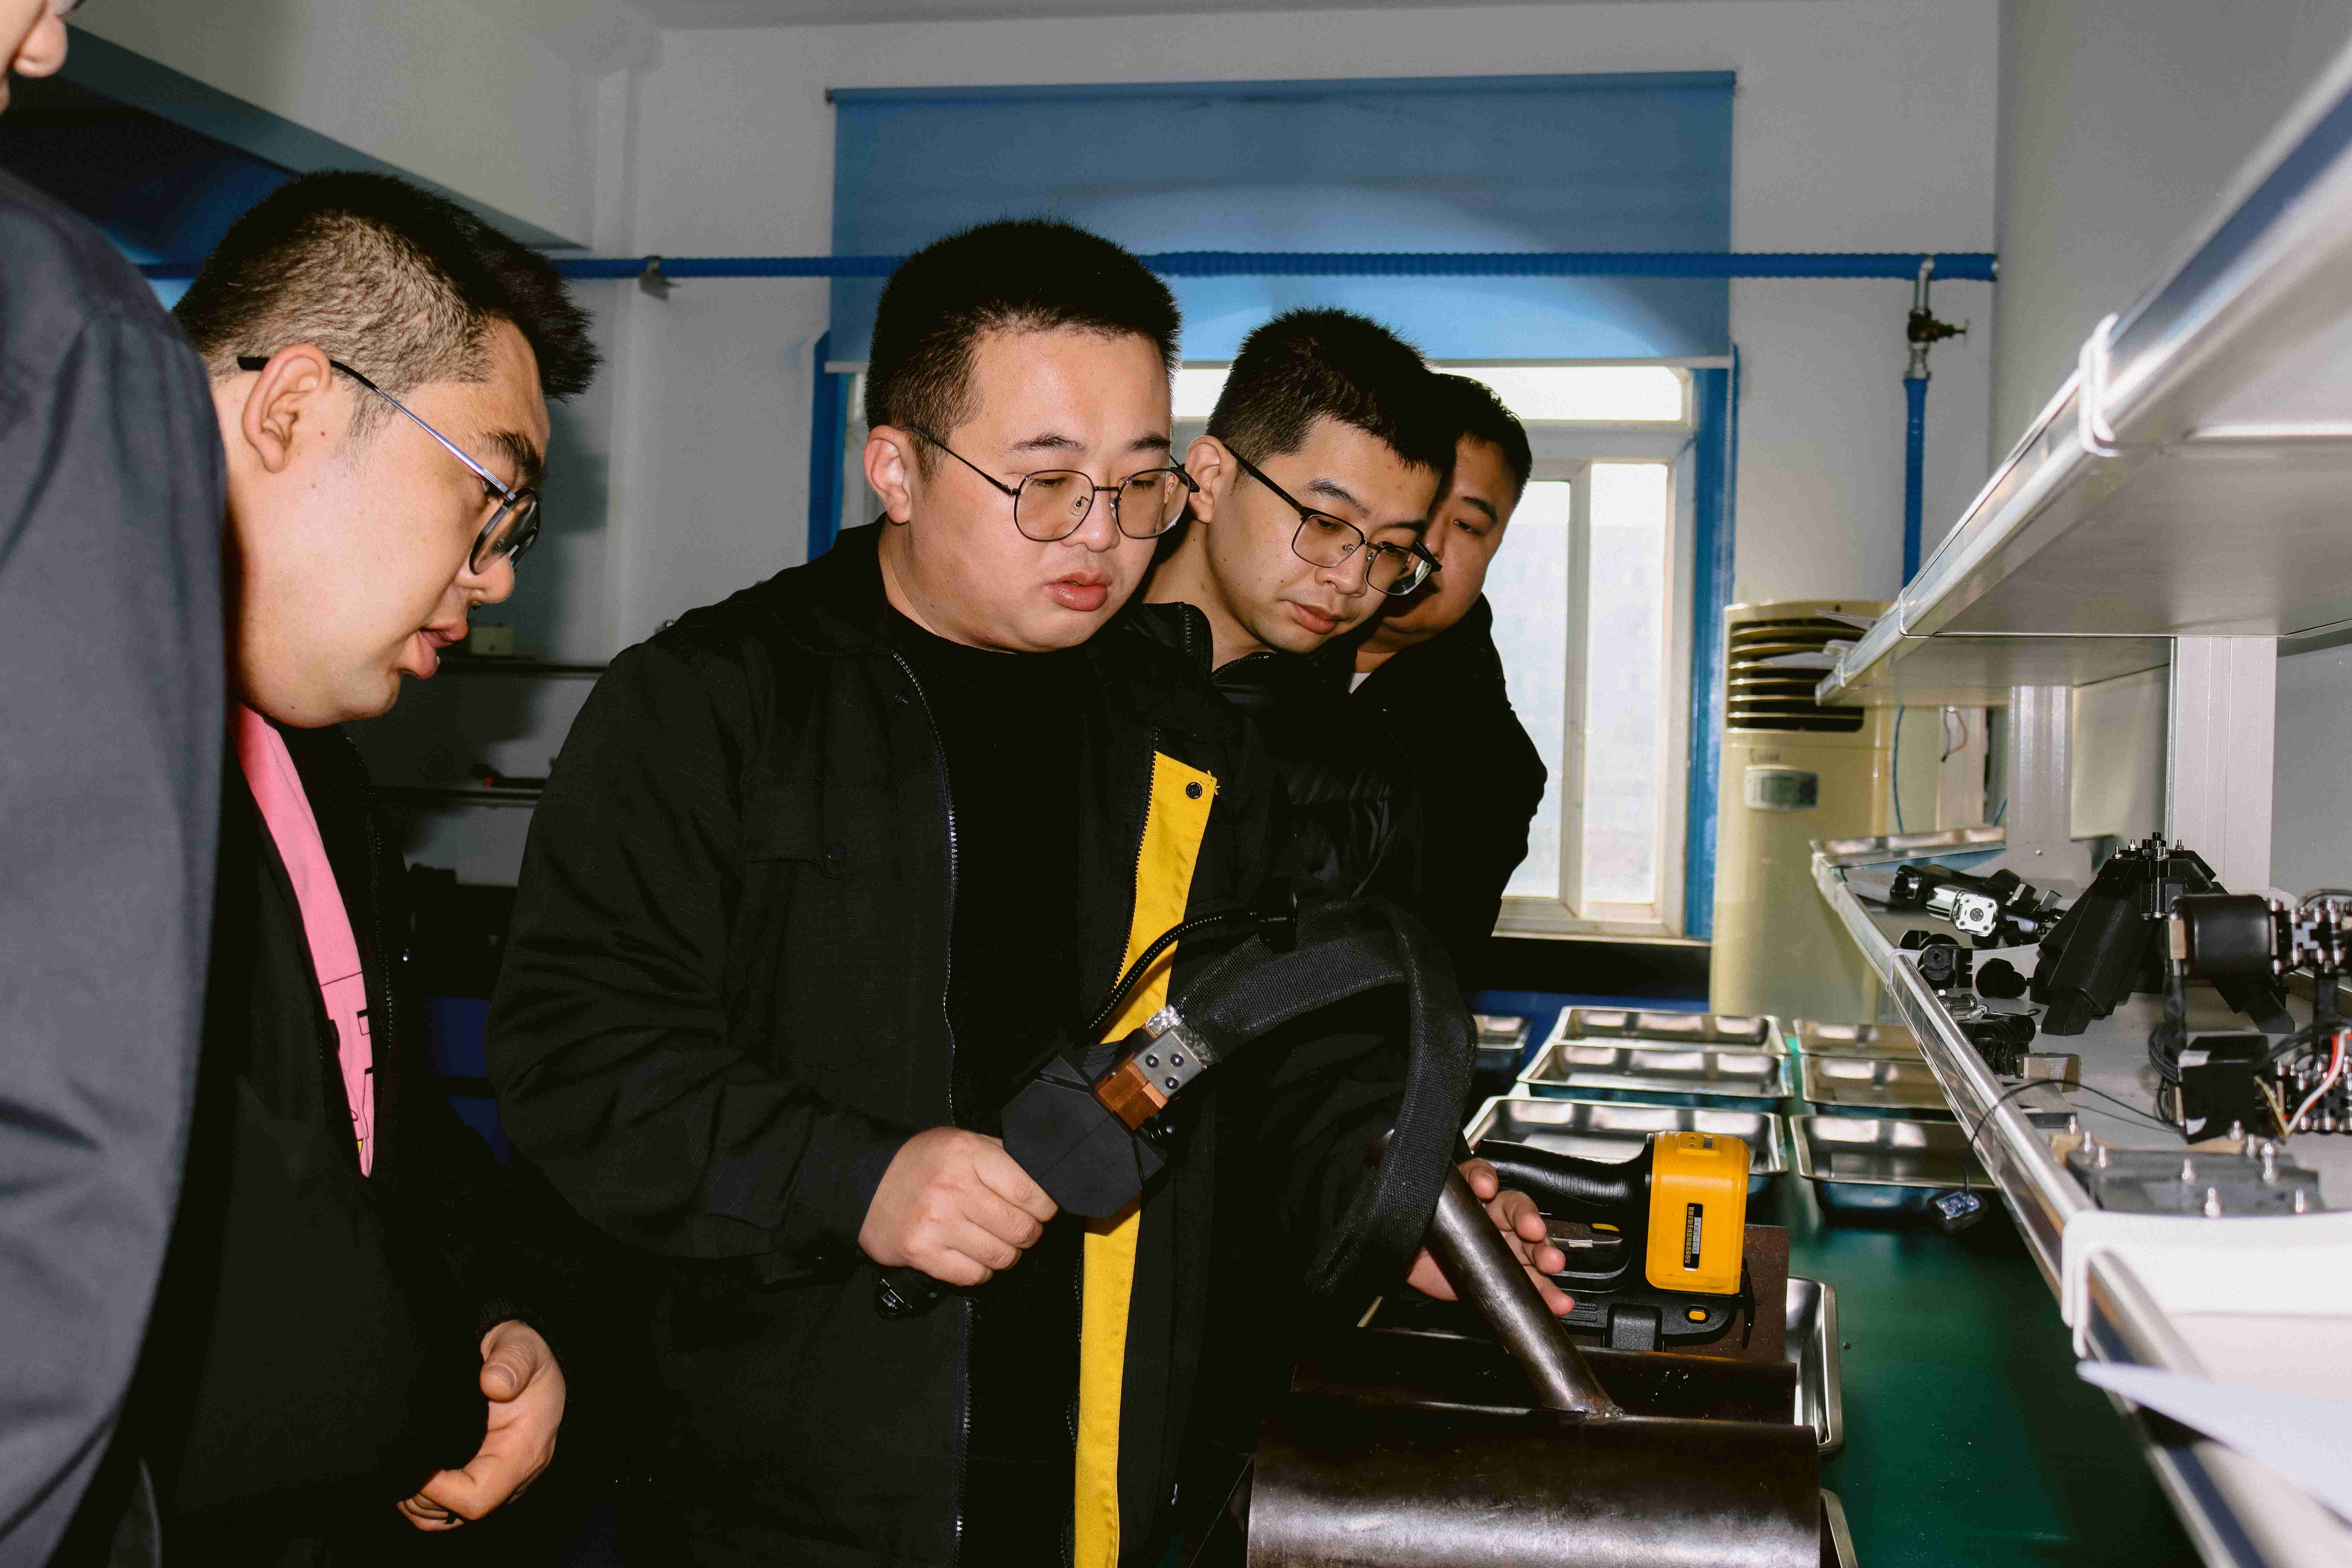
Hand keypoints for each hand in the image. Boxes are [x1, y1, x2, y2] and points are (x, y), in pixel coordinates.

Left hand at [397, 1320, 564, 1530]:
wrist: (523, 1361)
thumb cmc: (522, 1355)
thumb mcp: (522, 1346)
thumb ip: (512, 1360)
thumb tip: (494, 1383)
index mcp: (526, 1451)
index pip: (478, 1497)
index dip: (439, 1490)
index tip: (415, 1460)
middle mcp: (514, 1477)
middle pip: (458, 1515)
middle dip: (421, 1494)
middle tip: (400, 1459)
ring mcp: (497, 1484)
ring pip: (447, 1519)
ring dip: (418, 1500)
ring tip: (403, 1466)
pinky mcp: (481, 1483)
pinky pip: (446, 1512)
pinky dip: (423, 1500)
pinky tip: (413, 1470)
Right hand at [859, 1127, 1057, 1285]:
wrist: (866, 1185)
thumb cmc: (921, 1164)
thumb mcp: (961, 1142)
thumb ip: (1000, 1157)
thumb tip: (1042, 1180)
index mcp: (967, 1154)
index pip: (1028, 1190)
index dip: (1045, 1206)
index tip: (1043, 1210)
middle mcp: (953, 1188)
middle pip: (1020, 1227)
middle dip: (1029, 1233)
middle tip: (1020, 1228)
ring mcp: (936, 1223)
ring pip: (1001, 1255)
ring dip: (1007, 1254)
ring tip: (996, 1241)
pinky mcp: (923, 1252)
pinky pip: (974, 1275)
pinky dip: (981, 1271)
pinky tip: (973, 1255)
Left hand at [1404, 1159, 1575, 1314]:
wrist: (1414, 1269)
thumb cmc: (1418, 1233)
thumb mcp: (1415, 1216)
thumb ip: (1418, 1206)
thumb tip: (1412, 1201)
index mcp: (1468, 1195)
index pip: (1478, 1175)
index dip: (1482, 1178)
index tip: (1483, 1188)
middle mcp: (1491, 1216)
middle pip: (1515, 1209)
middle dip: (1526, 1219)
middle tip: (1532, 1230)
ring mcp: (1503, 1246)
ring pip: (1530, 1245)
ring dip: (1544, 1254)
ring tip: (1551, 1263)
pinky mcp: (1509, 1276)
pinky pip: (1532, 1283)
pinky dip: (1547, 1293)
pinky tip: (1558, 1301)